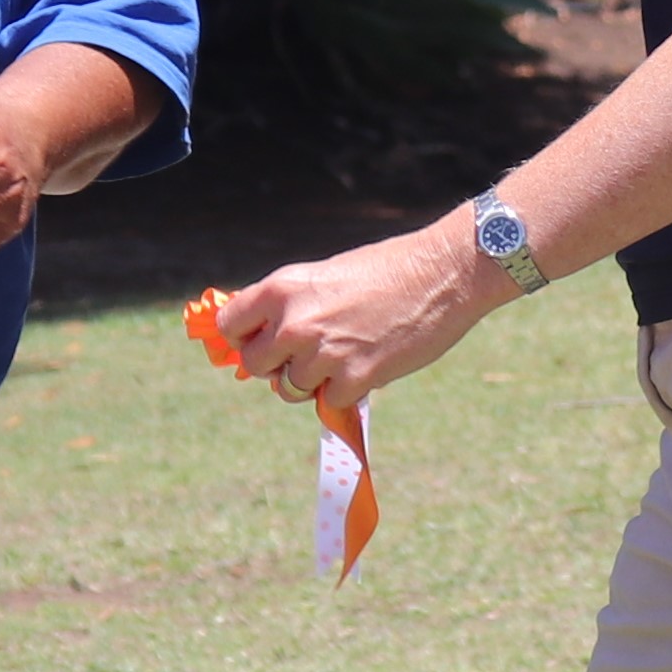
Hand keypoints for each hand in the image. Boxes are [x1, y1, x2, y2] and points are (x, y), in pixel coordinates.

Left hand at [214, 218, 512, 404]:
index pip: (229, 327)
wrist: (442, 273)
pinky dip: (345, 391)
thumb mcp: (323, 277)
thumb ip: (290, 306)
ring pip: (290, 388)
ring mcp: (323, 353)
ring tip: (344, 356)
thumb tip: (262, 337)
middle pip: (255, 365)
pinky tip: (368, 365)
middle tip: (306, 356)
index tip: (261, 342)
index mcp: (282, 289)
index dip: (243, 338)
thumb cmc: (386, 270)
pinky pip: (329, 401)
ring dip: (312, 381)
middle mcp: (294, 322)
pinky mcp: (355, 377)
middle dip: (276, 366)